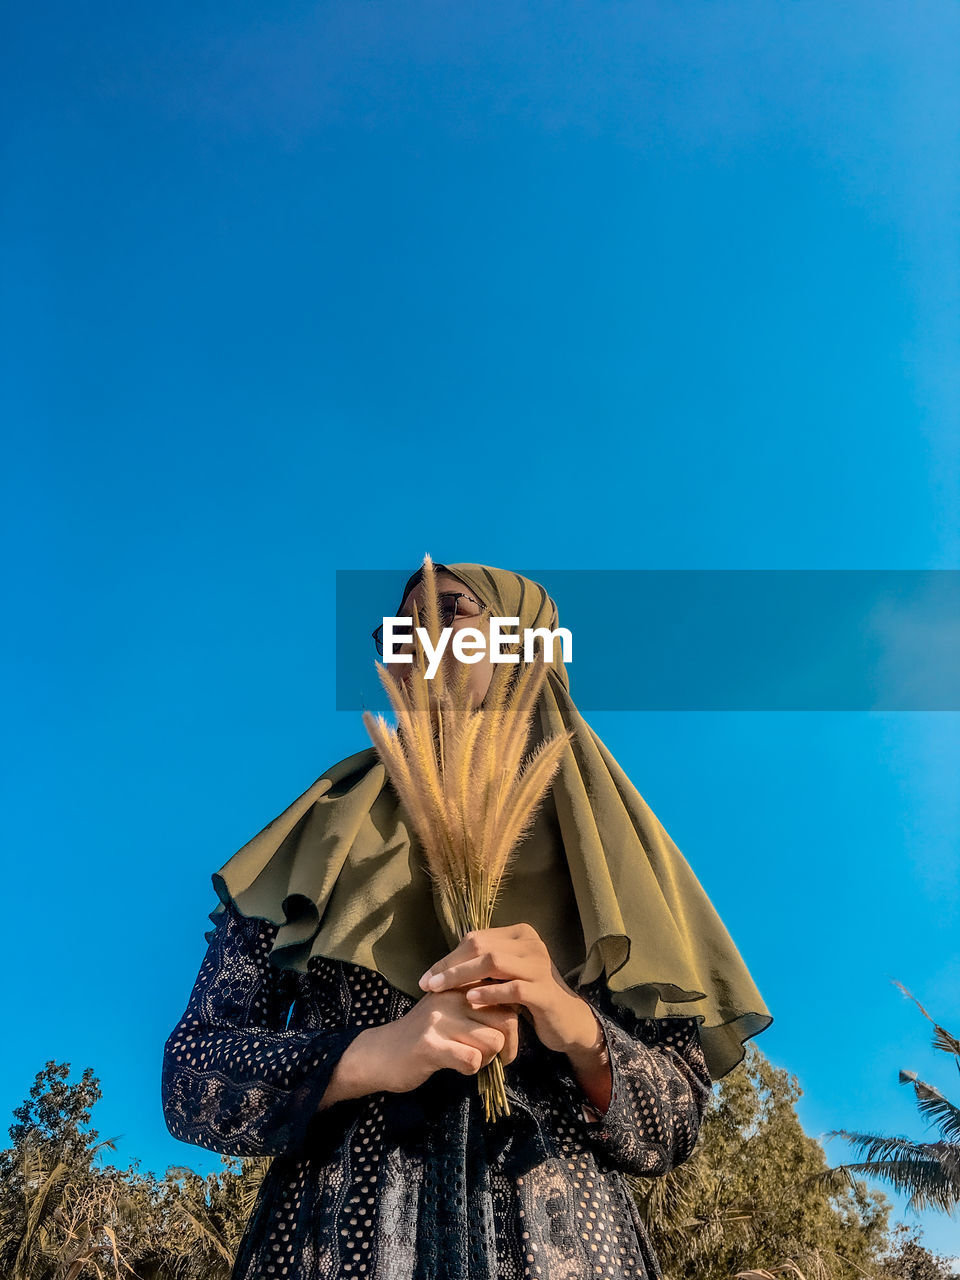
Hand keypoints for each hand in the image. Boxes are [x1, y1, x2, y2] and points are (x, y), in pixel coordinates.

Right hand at [364, 984, 519, 1094]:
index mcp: (458, 986)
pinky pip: (471, 1060)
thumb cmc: (422, 1036)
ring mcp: (440, 1020)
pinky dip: (471, 1070)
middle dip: (506, 1046)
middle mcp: (451, 997)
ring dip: (488, 1059)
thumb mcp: (451, 1012)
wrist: (379, 1054)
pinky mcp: (430, 1045)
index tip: (503, 1041)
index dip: (511, 1025)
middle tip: (492, 1058)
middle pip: (506, 1020)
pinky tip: (457, 1067)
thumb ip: (479, 1009)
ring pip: (492, 1041)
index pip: (505, 997)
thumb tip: (516, 1017)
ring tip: (471, 1060)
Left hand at [417, 924, 600, 1057]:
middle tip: (428, 985)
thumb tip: (443, 966)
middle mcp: (531, 944)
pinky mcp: (544, 992)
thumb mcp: (506, 975)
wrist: (565, 1020)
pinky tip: (470, 1000)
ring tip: (442, 991)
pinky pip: (512, 988)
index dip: (449, 957)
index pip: (476, 938)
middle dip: (451, 966)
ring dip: (463, 976)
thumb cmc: (529, 996)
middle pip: (482, 947)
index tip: (427, 977)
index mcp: (520, 934)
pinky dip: (489, 993)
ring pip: (494, 963)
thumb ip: (483, 964)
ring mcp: (540, 966)